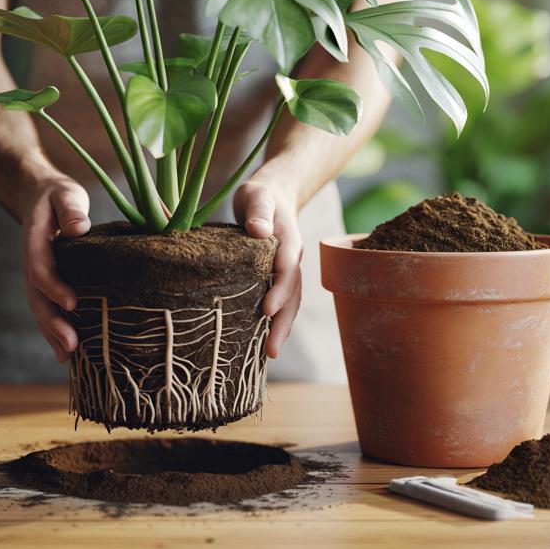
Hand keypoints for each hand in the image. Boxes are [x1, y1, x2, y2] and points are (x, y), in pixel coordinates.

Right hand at [17, 175, 90, 362]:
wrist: (38, 198)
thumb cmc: (58, 196)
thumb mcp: (65, 194)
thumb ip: (71, 209)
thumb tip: (79, 229)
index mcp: (34, 242)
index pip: (40, 268)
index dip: (53, 286)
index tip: (72, 302)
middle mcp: (31, 264)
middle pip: (37, 298)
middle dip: (52, 323)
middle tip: (72, 344)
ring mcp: (36, 277)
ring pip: (40, 310)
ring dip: (52, 334)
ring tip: (69, 357)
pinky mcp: (46, 284)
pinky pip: (47, 310)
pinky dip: (54, 331)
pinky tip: (68, 353)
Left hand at [233, 177, 301, 358]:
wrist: (274, 194)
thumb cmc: (261, 195)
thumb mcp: (257, 194)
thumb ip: (259, 210)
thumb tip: (257, 229)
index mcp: (288, 240)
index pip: (286, 268)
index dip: (278, 289)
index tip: (265, 309)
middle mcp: (291, 259)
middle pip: (292, 293)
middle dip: (283, 321)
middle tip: (271, 348)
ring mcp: (287, 270)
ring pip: (290, 302)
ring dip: (282, 327)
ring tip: (270, 353)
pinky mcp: (277, 277)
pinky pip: (281, 301)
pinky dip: (276, 321)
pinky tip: (263, 341)